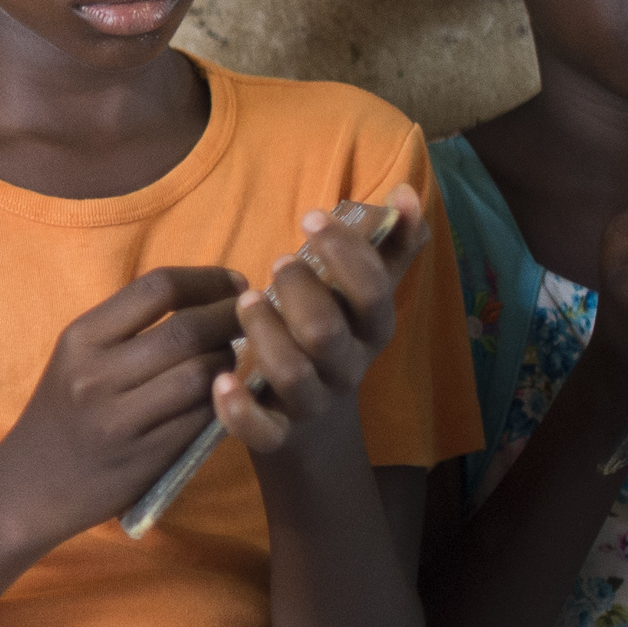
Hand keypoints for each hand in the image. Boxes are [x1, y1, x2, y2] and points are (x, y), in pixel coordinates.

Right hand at [0, 265, 244, 535]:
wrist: (29, 486)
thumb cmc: (63, 414)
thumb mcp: (77, 359)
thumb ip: (129, 329)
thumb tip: (206, 298)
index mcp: (80, 338)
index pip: (157, 288)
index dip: (207, 280)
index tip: (233, 283)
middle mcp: (96, 375)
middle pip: (186, 329)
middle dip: (231, 317)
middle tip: (251, 318)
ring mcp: (120, 419)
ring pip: (201, 374)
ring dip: (230, 361)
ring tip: (235, 357)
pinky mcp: (144, 457)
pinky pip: (202, 418)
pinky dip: (224, 400)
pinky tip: (226, 394)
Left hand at [218, 187, 425, 456]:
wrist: (313, 435)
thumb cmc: (332, 344)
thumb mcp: (362, 301)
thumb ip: (389, 248)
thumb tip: (406, 191)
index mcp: (371, 331)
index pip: (373, 292)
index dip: (346, 252)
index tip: (310, 217)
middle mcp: (346, 367)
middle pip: (327, 331)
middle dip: (299, 290)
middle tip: (278, 263)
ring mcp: (311, 403)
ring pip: (293, 373)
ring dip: (264, 332)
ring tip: (246, 301)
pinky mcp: (275, 435)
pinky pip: (261, 430)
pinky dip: (239, 409)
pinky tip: (221, 380)